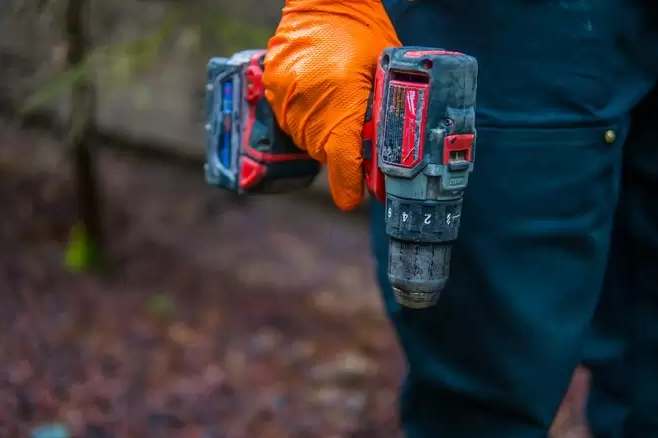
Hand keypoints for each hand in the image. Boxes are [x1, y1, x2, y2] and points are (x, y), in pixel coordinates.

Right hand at [262, 0, 400, 209]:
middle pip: (324, 153)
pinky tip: (319, 102)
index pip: (341, 159)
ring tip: (336, 113)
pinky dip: (306, 120)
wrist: (325, 2)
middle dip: (341, 153)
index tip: (351, 199)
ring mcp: (285, 98)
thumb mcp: (385, 75)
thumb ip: (385, 118)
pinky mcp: (272, 90)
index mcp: (341, 99)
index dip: (348, 186)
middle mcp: (308, 104)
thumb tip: (385, 159)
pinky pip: (290, 122)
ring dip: (322, 137)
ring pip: (306, 140)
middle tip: (355, 139)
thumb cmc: (363, 34)